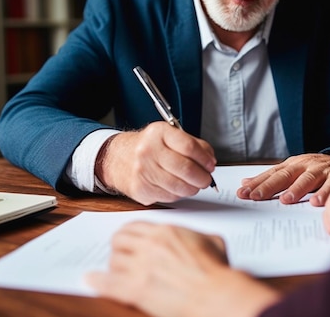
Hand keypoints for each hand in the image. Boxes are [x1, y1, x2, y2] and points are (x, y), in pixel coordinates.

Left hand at [86, 222, 280, 316]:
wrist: (216, 295)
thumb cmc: (218, 271)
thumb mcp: (213, 241)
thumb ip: (198, 236)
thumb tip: (198, 240)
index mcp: (166, 232)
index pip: (134, 227)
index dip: (128, 234)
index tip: (125, 240)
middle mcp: (150, 245)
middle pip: (119, 241)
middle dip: (117, 248)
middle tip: (118, 255)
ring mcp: (141, 267)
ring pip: (113, 261)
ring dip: (113, 267)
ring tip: (116, 273)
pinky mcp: (136, 289)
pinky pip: (107, 283)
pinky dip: (97, 281)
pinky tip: (91, 280)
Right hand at [97, 122, 216, 204]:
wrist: (118, 159)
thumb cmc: (149, 147)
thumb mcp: (169, 136)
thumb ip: (193, 145)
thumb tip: (210, 160)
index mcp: (158, 133)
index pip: (189, 147)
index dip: (205, 159)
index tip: (211, 164)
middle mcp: (148, 151)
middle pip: (186, 169)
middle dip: (203, 177)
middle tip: (206, 179)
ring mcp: (143, 172)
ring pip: (180, 187)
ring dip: (193, 188)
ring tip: (194, 184)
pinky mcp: (141, 190)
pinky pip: (170, 197)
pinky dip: (179, 194)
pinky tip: (177, 187)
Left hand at [236, 154, 329, 205]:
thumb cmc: (313, 170)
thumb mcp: (291, 170)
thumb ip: (270, 178)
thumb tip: (245, 183)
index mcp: (292, 164)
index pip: (271, 174)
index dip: (257, 183)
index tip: (243, 193)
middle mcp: (304, 165)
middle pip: (285, 176)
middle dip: (270, 186)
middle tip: (257, 196)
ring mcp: (321, 170)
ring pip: (307, 179)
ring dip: (296, 189)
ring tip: (286, 199)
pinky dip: (325, 193)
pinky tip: (316, 202)